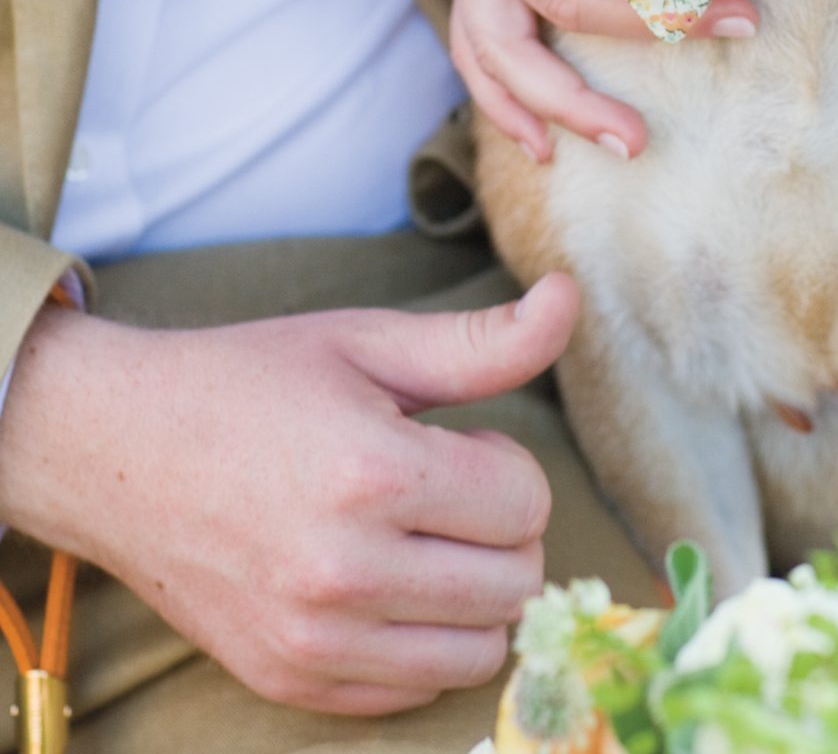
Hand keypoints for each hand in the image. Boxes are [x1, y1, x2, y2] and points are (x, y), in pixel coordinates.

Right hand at [0, 278, 578, 715]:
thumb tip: (569, 299)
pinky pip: (415, 691)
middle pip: (516, 584)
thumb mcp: (368, 341)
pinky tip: (389, 585)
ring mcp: (313, 640)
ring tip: (424, 539)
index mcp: (372, 474)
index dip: (510, 467)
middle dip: (505, 531)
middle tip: (448, 491)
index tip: (461, 444)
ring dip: (476, 594)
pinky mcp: (290, 681)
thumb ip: (483, 342)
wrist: (115, 449)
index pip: (526, 504)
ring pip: (479, 652)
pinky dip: (425, 643)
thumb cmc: (251, 383)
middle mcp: (344, 571)